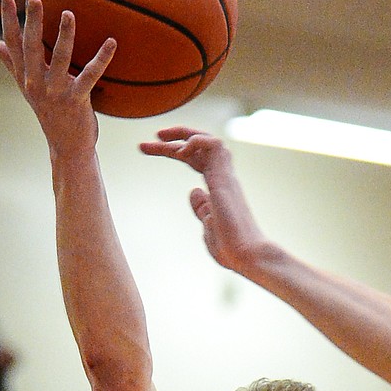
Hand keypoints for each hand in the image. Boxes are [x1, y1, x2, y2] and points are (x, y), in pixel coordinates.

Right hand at [0, 0, 114, 156]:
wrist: (67, 147)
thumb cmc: (49, 114)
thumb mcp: (27, 88)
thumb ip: (11, 64)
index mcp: (25, 76)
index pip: (13, 44)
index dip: (9, 21)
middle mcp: (37, 83)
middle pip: (32, 47)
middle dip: (33, 22)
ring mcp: (56, 92)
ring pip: (60, 58)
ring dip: (65, 36)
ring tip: (68, 14)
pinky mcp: (77, 100)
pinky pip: (90, 75)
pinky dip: (102, 58)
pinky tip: (111, 42)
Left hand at [140, 129, 271, 276]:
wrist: (247, 256)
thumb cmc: (231, 249)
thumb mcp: (208, 227)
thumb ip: (201, 209)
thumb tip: (193, 192)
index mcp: (218, 188)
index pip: (195, 160)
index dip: (172, 152)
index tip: (147, 149)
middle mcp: (223, 178)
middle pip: (197, 148)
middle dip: (171, 140)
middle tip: (143, 143)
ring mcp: (225, 177)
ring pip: (207, 140)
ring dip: (182, 134)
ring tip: (159, 138)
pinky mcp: (225, 179)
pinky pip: (213, 145)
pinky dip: (196, 142)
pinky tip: (181, 152)